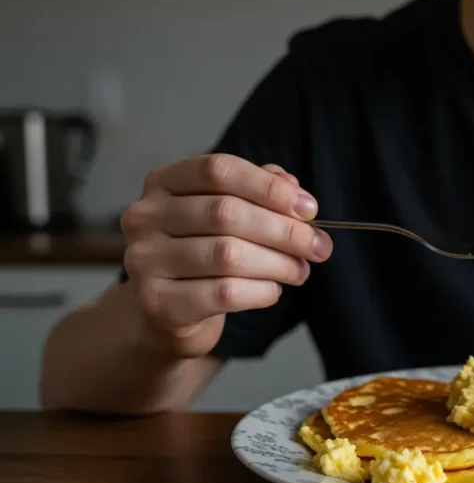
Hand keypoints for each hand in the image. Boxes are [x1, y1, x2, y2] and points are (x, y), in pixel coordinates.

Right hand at [120, 154, 332, 356]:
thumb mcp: (230, 214)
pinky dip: (261, 291)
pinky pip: (224, 293)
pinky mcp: (157, 303)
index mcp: (163, 182)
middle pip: (226, 213)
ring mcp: (144, 260)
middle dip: (284, 231)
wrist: (166, 312)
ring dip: (278, 264)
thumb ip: (260, 193)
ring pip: (228, 255)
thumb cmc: (205, 253)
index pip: (218, 170)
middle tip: (319, 246)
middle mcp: (145, 216)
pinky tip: (273, 290)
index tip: (309, 208)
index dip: (268, 187)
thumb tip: (292, 188)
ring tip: (301, 270)